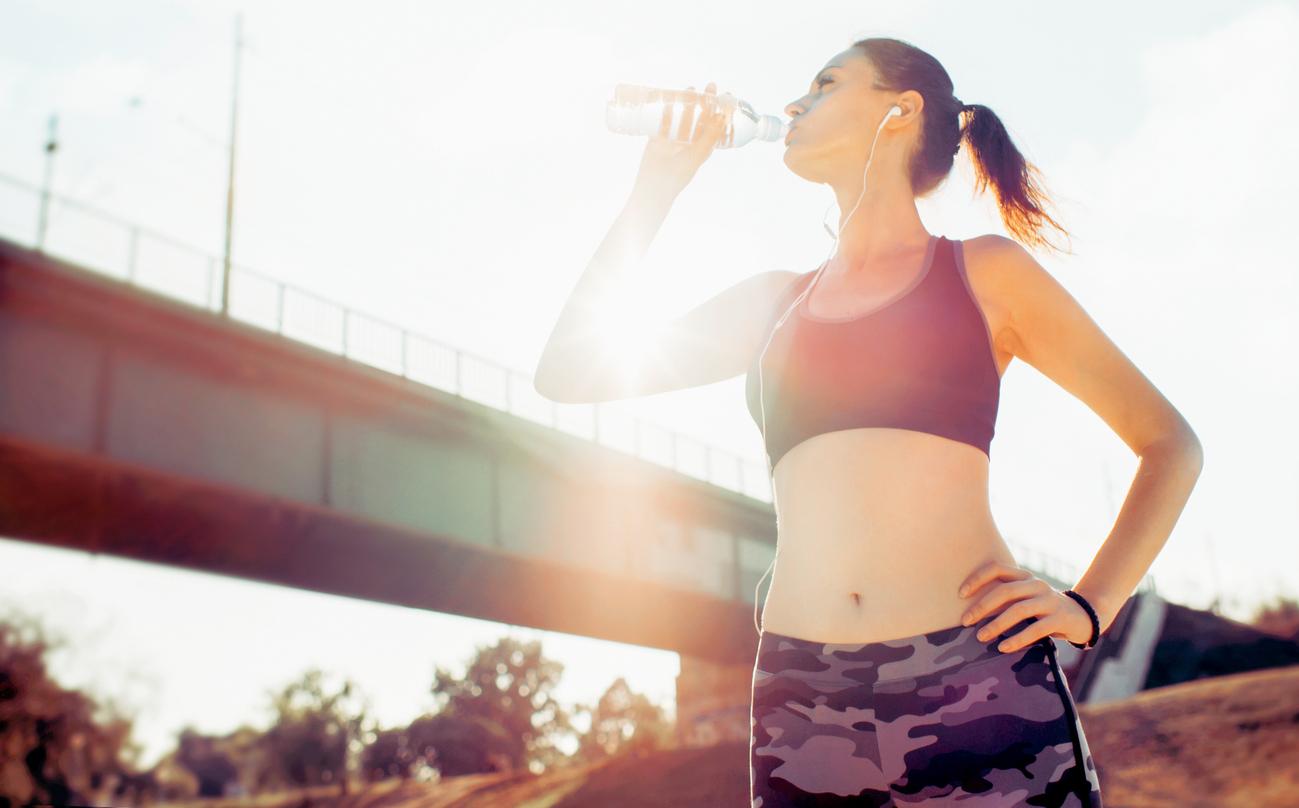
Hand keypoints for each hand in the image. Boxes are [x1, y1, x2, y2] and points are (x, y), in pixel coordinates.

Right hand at [633, 81, 734, 198]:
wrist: (653, 186)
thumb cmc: (678, 174)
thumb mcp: (698, 154)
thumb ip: (709, 137)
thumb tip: (722, 117)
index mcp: (702, 146)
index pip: (715, 125)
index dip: (721, 111)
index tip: (726, 96)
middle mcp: (690, 141)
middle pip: (700, 117)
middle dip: (705, 102)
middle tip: (710, 86)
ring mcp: (674, 138)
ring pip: (682, 115)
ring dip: (687, 102)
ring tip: (691, 88)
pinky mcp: (658, 137)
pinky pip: (663, 120)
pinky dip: (666, 109)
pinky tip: (668, 98)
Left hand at [957, 561, 1094, 652]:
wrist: (1082, 616)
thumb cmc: (1043, 609)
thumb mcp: (1025, 598)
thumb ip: (1005, 599)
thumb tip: (970, 612)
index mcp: (1024, 576)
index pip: (997, 569)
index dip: (977, 579)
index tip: (960, 594)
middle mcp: (1036, 585)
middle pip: (1005, 591)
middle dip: (982, 606)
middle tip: (965, 621)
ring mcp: (1049, 600)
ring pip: (1018, 610)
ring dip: (996, 624)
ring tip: (981, 636)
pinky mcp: (1059, 618)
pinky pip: (1035, 629)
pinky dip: (1017, 639)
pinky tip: (1003, 647)